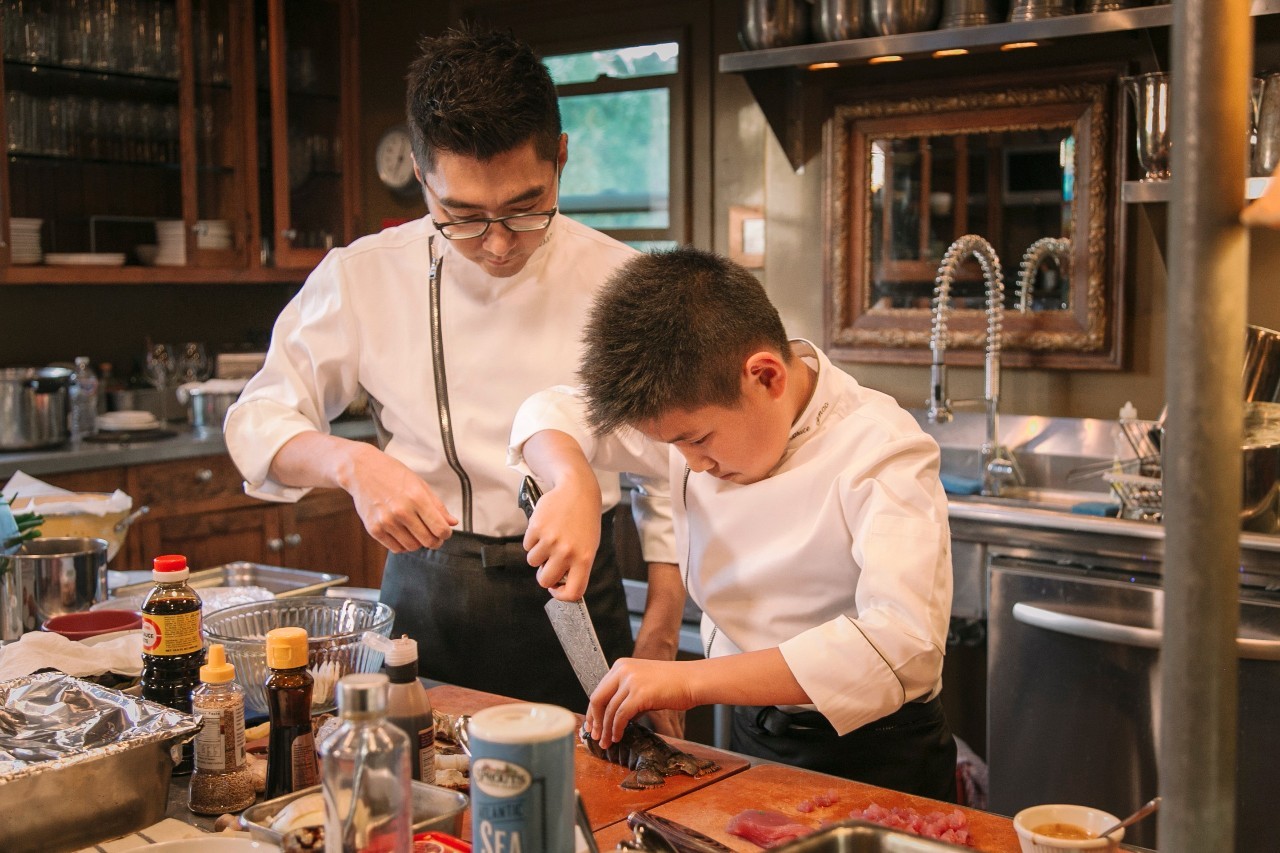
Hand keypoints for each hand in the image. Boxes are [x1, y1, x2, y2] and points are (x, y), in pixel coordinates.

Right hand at [345, 445, 457, 551]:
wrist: (361, 470)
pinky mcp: (373, 529)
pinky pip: (395, 548)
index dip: (446, 534)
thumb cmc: (393, 474)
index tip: (444, 531)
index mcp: (417, 498)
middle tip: (433, 535)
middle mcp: (401, 511)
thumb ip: (437, 506)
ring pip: (412, 547)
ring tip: (416, 532)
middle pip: (428, 541)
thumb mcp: (420, 484)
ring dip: (418, 543)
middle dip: (435, 541)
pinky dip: (403, 544)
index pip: (440, 529)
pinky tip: (403, 533)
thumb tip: (452, 523)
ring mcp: (386, 521)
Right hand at [522, 478, 600, 599]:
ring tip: (549, 539)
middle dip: (543, 575)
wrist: (577, 491)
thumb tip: (559, 583)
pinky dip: (532, 540)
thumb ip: (576, 565)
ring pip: (533, 562)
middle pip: (545, 580)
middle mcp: (567, 552)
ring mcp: (550, 540)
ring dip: (538, 554)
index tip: (556, 589)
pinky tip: (544, 529)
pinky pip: (527, 546)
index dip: (561, 596)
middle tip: (547, 564)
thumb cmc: (584, 520)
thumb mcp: (589, 545)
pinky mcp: (536, 528)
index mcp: (584, 558)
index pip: (573, 592)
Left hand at [586, 658, 696, 748]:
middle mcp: (623, 670)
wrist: (692, 680)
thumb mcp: (643, 684)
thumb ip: (627, 696)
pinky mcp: (639, 693)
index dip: (593, 710)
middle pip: (598, 699)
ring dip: (606, 729)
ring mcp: (631, 680)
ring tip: (607, 742)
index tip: (592, 725)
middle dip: (595, 721)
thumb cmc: (672, 684)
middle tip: (595, 736)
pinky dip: (617, 728)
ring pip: (609, 710)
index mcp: (621, 665)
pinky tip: (618, 737)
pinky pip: (621, 715)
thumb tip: (614, 717)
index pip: (599, 690)